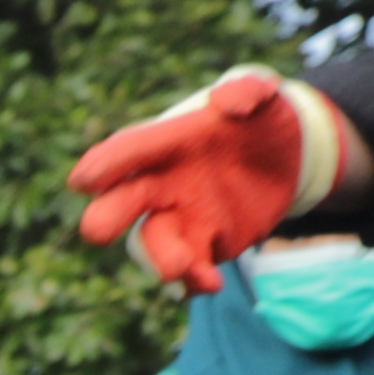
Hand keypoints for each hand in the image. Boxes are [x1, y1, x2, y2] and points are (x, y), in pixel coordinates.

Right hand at [63, 69, 367, 293]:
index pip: (128, 151)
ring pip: (150, 244)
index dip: (105, 165)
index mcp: (167, 142)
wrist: (289, 156)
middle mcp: (161, 183)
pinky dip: (194, 282)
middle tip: (98, 231)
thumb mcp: (264, 96)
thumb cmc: (262, 119)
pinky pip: (189, 272)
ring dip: (158, 259)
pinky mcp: (205, 245)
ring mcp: (180, 218)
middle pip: (119, 203)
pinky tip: (212, 285)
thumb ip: (247, 89)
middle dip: (106, 217)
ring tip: (181, 269)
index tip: (84, 181)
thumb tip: (228, 104)